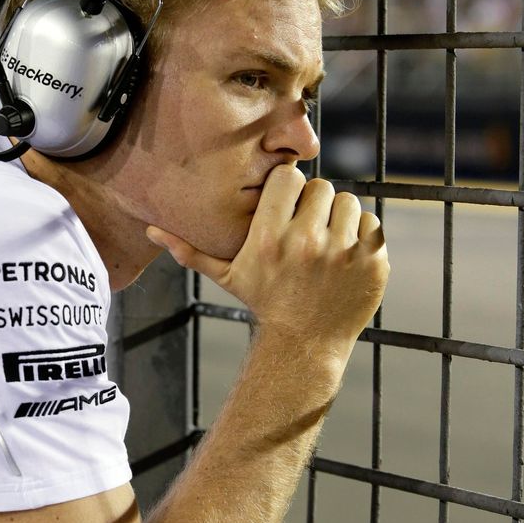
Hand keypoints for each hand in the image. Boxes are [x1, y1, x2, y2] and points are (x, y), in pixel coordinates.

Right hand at [147, 165, 388, 358]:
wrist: (304, 345)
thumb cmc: (263, 304)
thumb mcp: (227, 276)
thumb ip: (192, 250)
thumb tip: (150, 230)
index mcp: (270, 237)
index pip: (288, 177)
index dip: (288, 189)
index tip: (286, 206)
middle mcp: (307, 242)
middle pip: (321, 186)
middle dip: (314, 204)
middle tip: (308, 226)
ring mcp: (344, 253)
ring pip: (349, 201)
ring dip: (340, 216)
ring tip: (328, 238)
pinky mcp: (372, 262)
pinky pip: (372, 224)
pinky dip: (362, 234)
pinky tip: (346, 254)